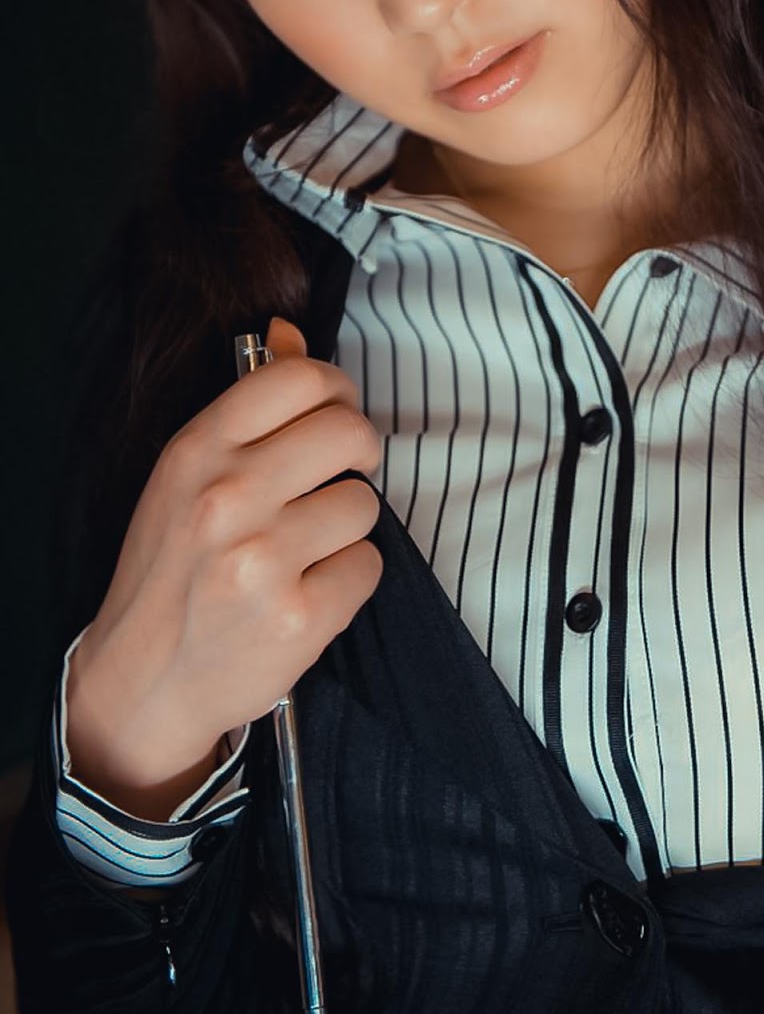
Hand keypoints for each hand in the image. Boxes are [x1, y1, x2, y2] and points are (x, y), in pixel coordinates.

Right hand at [67, 317, 382, 817]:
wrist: (144, 681)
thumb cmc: (174, 568)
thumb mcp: (189, 475)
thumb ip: (246, 406)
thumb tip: (291, 333)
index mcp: (198, 450)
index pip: (300, 378)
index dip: (335, 391)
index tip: (332, 416)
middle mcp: (227, 498)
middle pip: (350, 432)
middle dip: (356, 455)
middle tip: (333, 481)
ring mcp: (262, 561)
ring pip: (365, 503)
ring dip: (347, 527)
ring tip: (303, 551)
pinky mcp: (298, 618)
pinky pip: (369, 565)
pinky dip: (349, 580)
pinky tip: (307, 593)